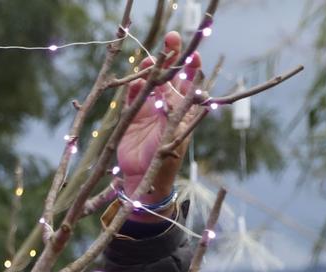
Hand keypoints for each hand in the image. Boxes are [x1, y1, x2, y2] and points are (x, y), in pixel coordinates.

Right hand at [118, 31, 207, 203]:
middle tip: (171, 38)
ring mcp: (149, 109)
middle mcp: (167, 106)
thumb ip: (170, 112)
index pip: (190, 81)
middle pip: (170, 75)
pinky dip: (134, 86)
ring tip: (148, 60)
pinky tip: (136, 78)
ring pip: (150, 81)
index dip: (192, 65)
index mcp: (183, 109)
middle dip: (171, 57)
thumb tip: (169, 90)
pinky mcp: (132, 115)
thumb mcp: (171, 134)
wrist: (143, 180)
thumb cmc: (164, 161)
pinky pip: (132, 95)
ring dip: (150, 69)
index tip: (193, 53)